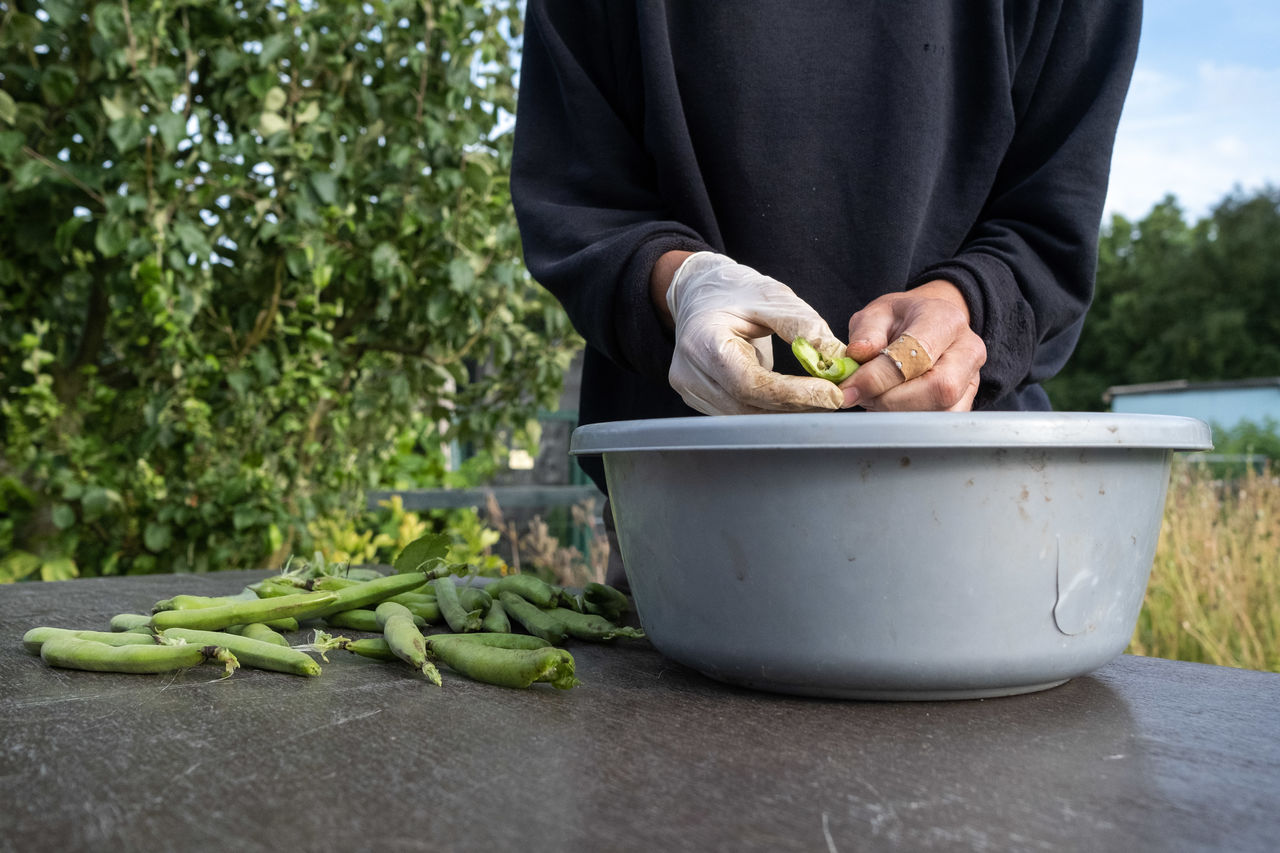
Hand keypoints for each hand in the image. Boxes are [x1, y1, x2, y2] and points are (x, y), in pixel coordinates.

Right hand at [663, 252, 847, 414]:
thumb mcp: (772, 297)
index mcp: (703, 343)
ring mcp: (694, 392)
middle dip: (798, 405)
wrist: (698, 295)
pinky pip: (743, 414)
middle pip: (750, 406)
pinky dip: (774, 409)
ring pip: (749, 417)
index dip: (793, 393)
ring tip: (821, 396)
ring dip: (789, 410)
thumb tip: (838, 360)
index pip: (749, 383)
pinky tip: (797, 398)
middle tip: (836, 397)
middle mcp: (691, 375)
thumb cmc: (733, 291)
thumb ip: (804, 327)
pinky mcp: (703, 401)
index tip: (831, 394)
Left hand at [842, 280, 985, 410]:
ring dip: (897, 412)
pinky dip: (908, 420)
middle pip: (938, 388)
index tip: (850, 389)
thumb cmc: (901, 320)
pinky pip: (940, 422)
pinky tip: (890, 407)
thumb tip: (857, 355)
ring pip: (940, 411)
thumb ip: (866, 332)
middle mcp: (967, 349)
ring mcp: (972, 378)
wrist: (927, 323)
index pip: (917, 354)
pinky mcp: (966, 402)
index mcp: (945, 319)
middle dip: (891, 400)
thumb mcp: (877, 313)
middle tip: (862, 396)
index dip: (880, 377)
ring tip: (873, 398)